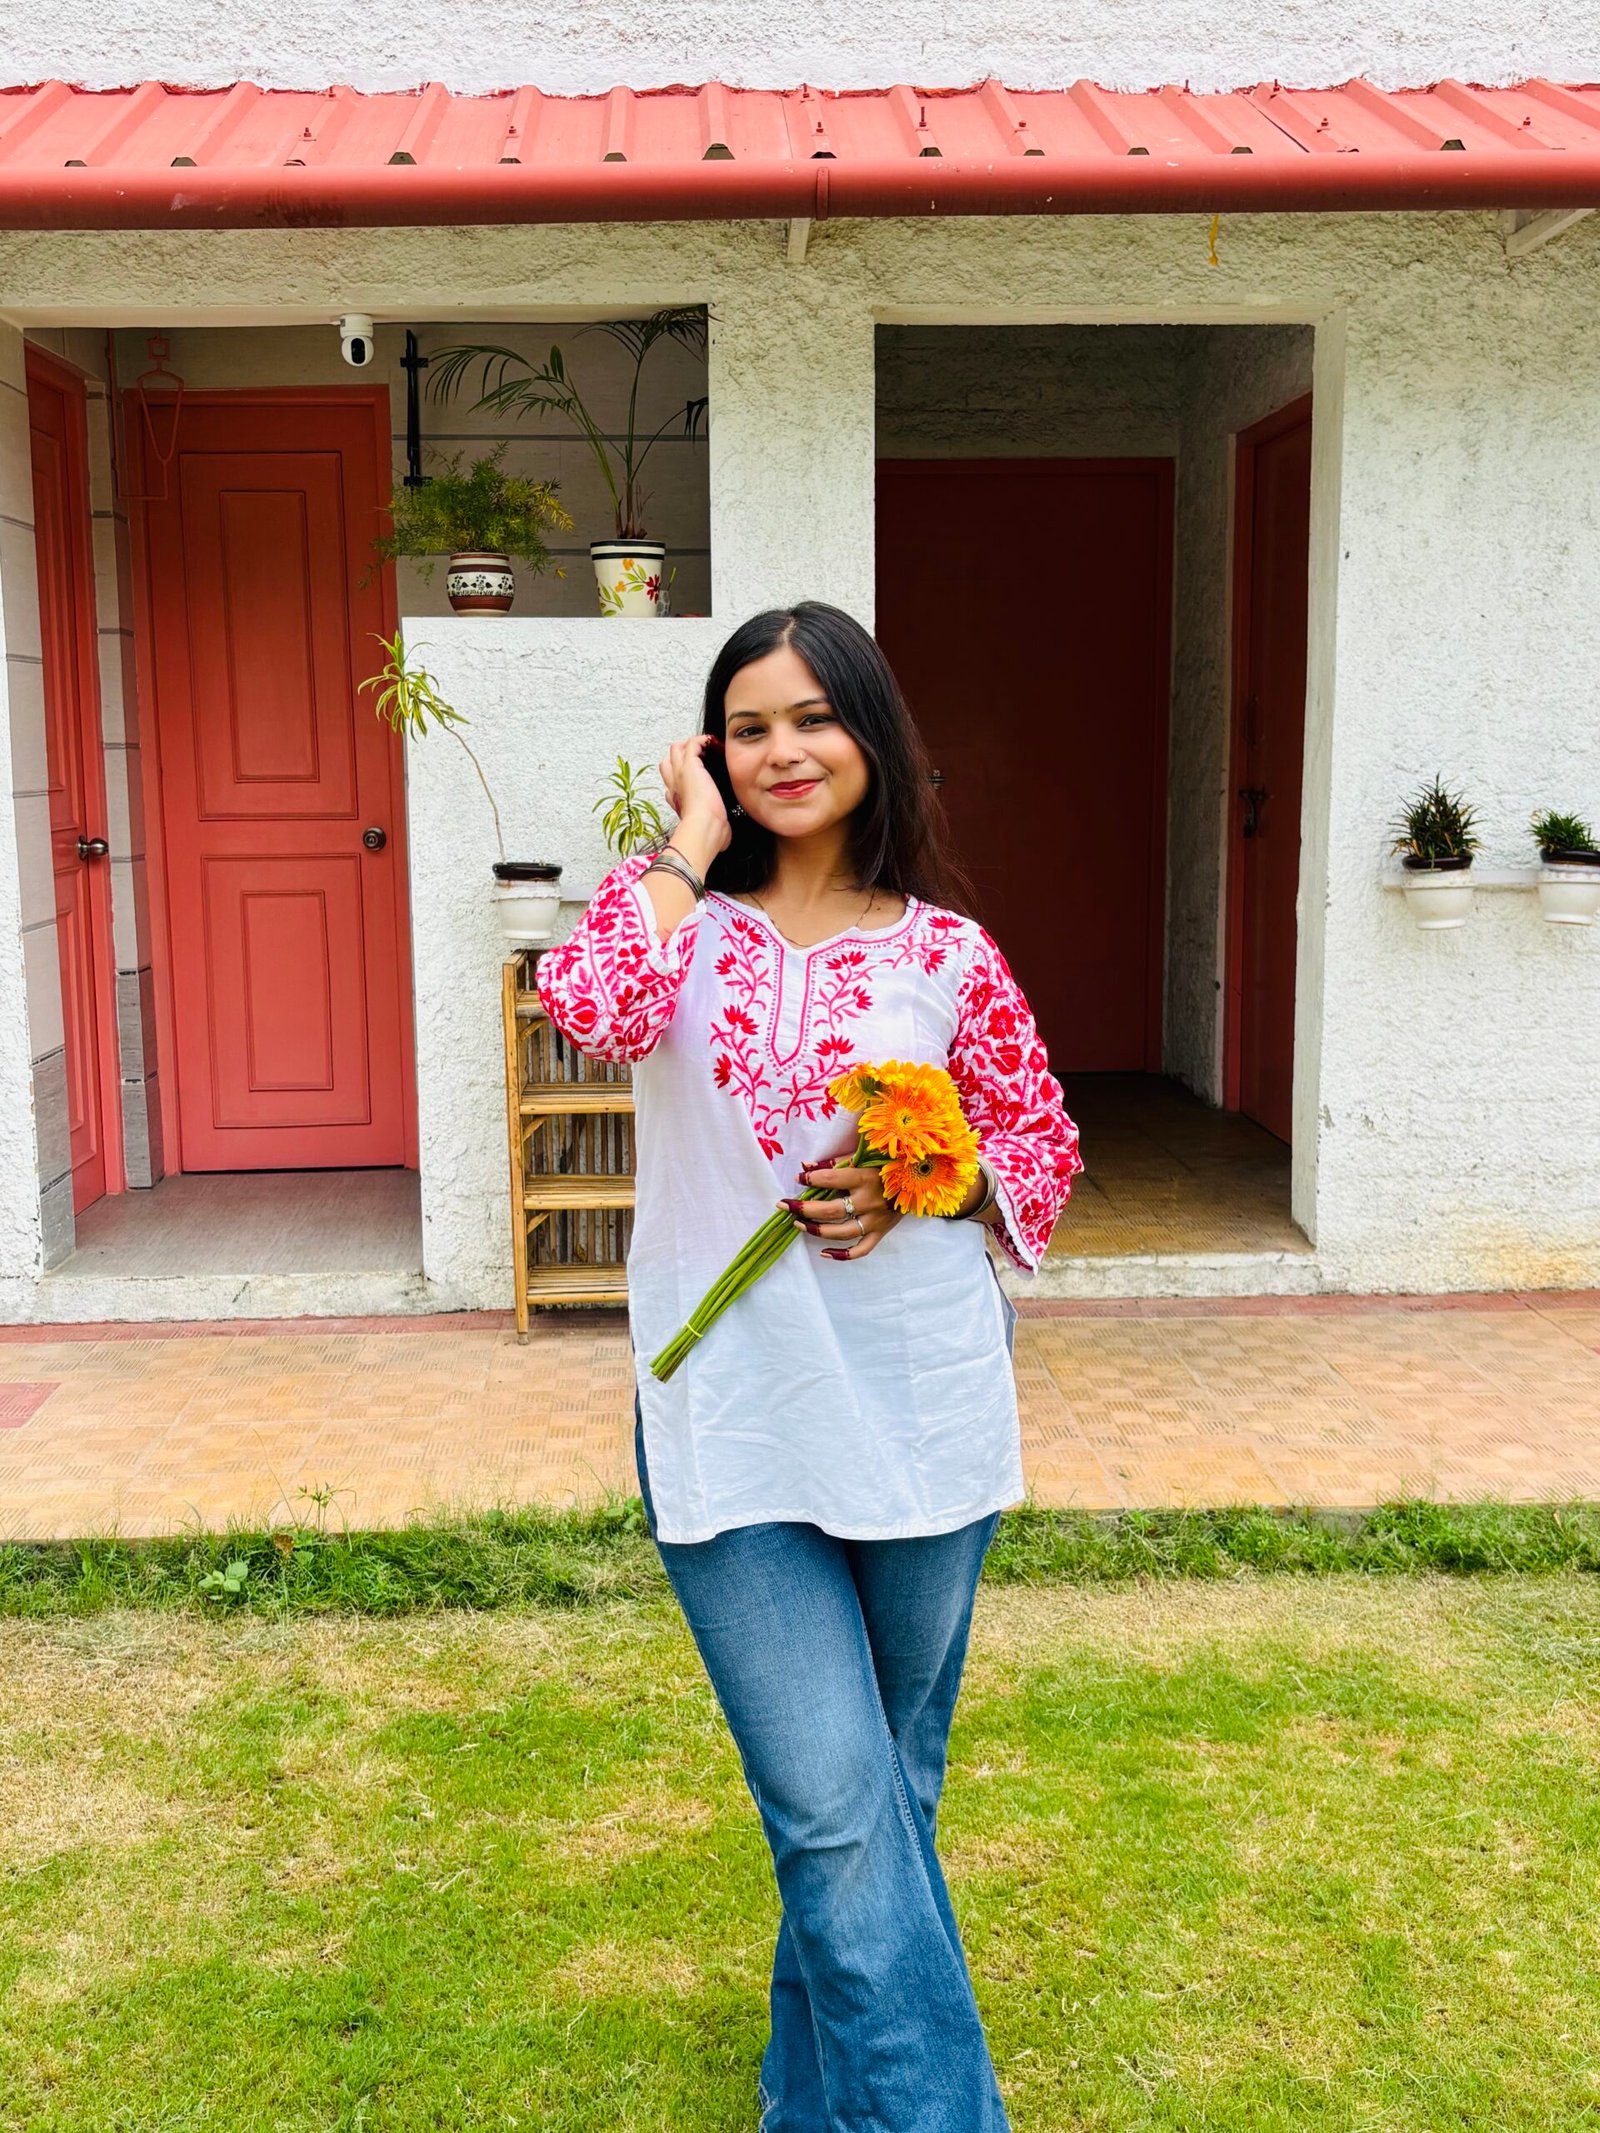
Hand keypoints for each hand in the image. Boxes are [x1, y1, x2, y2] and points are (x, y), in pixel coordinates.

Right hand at [658, 734, 731, 864]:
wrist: (704, 828)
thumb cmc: (709, 834)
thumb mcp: (711, 832)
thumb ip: (716, 831)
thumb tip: (725, 839)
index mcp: (678, 801)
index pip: (672, 784)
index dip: (681, 777)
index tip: (698, 776)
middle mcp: (675, 786)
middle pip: (668, 762)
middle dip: (681, 757)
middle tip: (700, 757)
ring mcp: (680, 774)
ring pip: (675, 749)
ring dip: (690, 745)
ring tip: (706, 746)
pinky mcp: (690, 765)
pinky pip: (691, 743)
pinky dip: (702, 740)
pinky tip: (713, 743)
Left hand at [779, 1150, 904, 1260]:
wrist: (921, 1179)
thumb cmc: (888, 1164)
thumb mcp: (864, 1158)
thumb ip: (835, 1162)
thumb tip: (805, 1166)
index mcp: (866, 1178)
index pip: (831, 1180)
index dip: (810, 1179)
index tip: (798, 1178)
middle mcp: (871, 1202)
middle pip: (831, 1210)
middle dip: (804, 1208)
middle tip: (784, 1206)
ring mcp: (877, 1220)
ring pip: (842, 1232)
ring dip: (816, 1230)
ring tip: (798, 1224)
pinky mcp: (882, 1233)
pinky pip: (861, 1250)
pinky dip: (842, 1255)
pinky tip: (824, 1253)